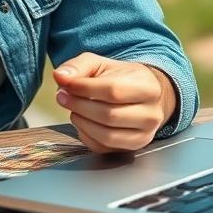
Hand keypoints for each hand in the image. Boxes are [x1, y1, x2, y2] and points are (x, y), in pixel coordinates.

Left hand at [53, 53, 176, 153]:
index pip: (112, 90)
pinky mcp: (132, 148)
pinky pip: (103, 148)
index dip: (84, 88)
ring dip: (81, 122)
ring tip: (73, 109)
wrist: (142, 95)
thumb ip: (79, 66)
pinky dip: (86, 136)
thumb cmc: (121, 78)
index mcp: (148, 88)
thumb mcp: (101, 64)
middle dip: (79, 106)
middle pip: (109, 115)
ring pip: (106, 135)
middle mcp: (151, 115)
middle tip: (63, 96)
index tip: (66, 84)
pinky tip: (83, 121)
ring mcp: (144, 135)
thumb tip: (61, 76)